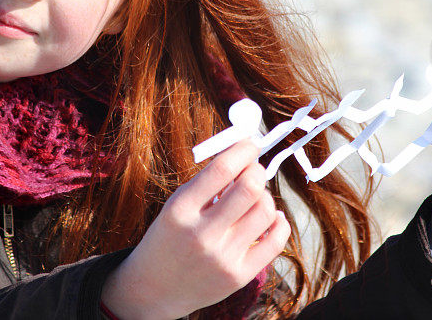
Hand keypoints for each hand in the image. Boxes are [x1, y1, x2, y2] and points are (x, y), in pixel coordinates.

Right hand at [100, 140, 290, 319]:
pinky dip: (279, 222)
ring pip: (265, 211)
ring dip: (265, 196)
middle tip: (253, 170)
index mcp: (180, 209)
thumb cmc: (169, 237)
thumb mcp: (176, 205)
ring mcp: (222, 257)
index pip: (222, 169)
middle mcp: (202, 234)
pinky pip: (276, 241)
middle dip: (257, 171)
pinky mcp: (238, 276)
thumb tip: (245, 154)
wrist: (153, 288)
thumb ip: (208, 182)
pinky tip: (270, 217)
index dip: (243, 150)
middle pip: (249, 188)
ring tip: (254, 198)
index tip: (250, 143)